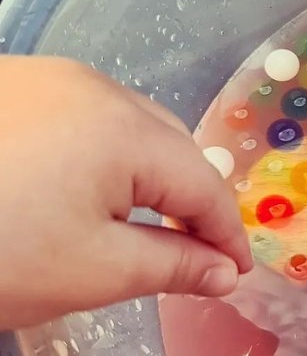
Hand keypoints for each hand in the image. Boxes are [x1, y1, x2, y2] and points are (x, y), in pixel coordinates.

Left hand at [0, 56, 251, 328]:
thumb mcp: (89, 271)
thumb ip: (171, 267)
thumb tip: (225, 275)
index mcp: (125, 128)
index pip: (203, 186)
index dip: (226, 235)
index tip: (236, 277)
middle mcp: (94, 86)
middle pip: (171, 145)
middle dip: (189, 200)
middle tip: (194, 255)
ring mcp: (46, 78)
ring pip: (127, 126)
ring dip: (146, 175)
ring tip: (140, 225)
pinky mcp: (8, 85)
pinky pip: (81, 116)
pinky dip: (100, 156)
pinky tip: (79, 190)